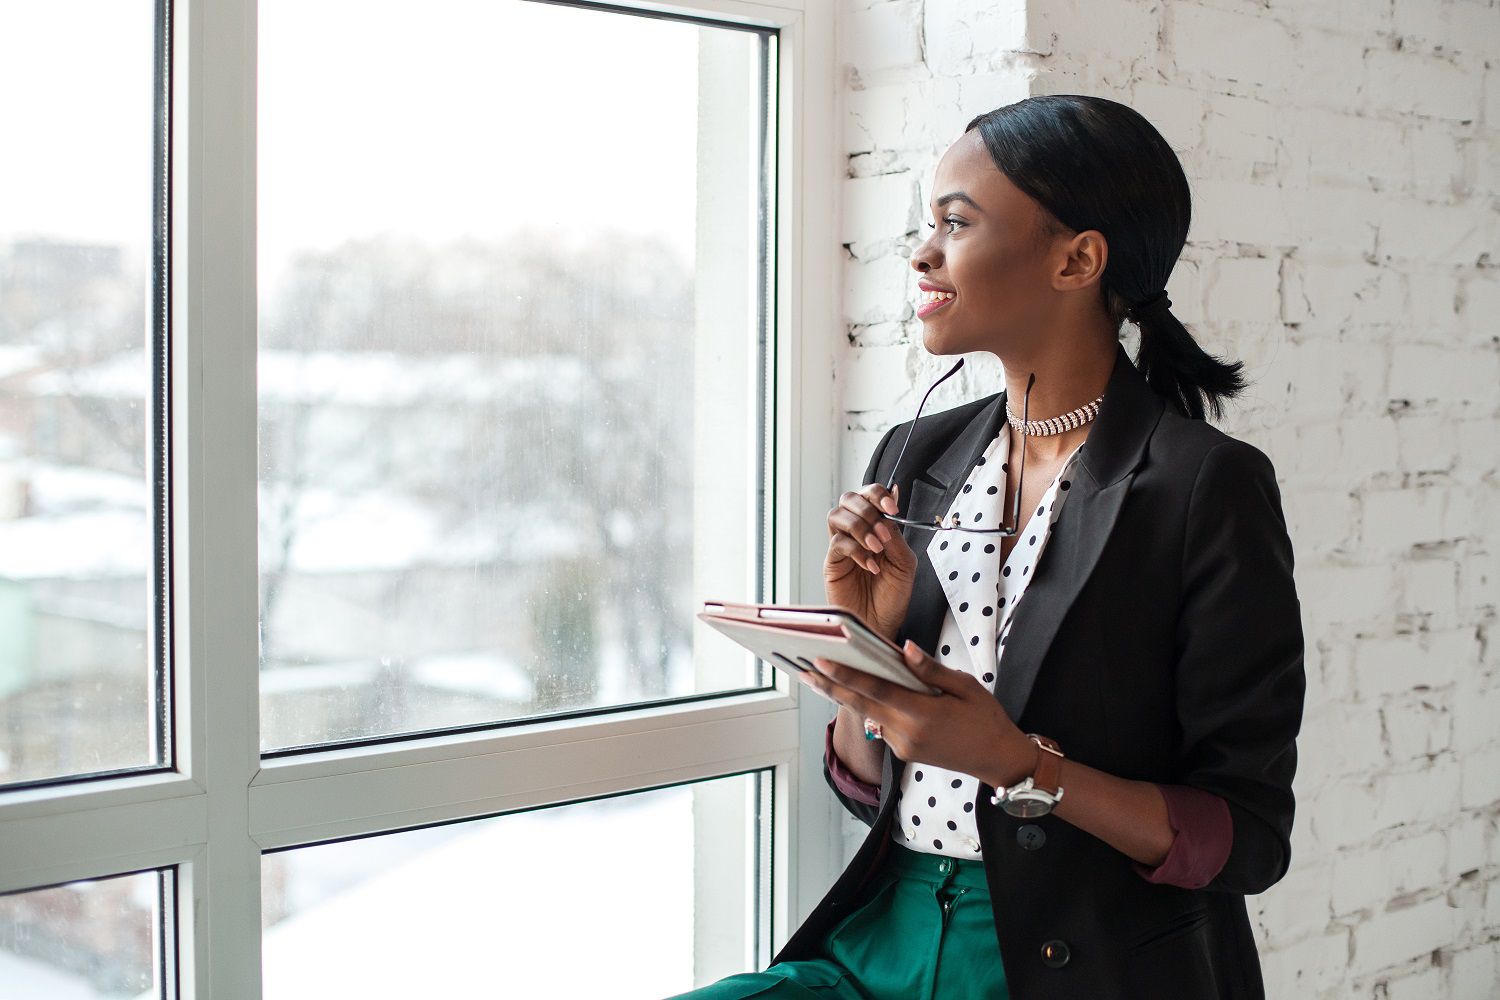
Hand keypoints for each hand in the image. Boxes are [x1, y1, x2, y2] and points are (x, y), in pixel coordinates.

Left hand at [805, 640, 1037, 790]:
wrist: (998, 759)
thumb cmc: (985, 718)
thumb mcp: (965, 686)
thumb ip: (930, 669)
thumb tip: (904, 648)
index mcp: (923, 714)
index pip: (876, 690)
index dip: (846, 676)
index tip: (821, 662)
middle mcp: (907, 733)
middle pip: (860, 705)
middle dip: (830, 686)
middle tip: (804, 669)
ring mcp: (902, 746)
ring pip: (868, 715)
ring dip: (846, 695)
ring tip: (821, 675)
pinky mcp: (903, 753)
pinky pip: (880, 724)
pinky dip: (868, 706)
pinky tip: (858, 691)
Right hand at [824, 481, 917, 641]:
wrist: (882, 625)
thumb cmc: (892, 597)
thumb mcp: (904, 563)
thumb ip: (896, 533)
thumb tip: (894, 498)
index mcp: (876, 528)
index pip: (870, 496)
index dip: (878, 495)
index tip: (892, 507)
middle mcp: (857, 533)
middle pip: (849, 499)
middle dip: (867, 509)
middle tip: (882, 530)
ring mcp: (843, 547)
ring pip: (837, 515)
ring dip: (860, 527)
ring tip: (876, 547)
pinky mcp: (833, 563)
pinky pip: (838, 544)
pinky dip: (856, 550)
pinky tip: (870, 566)